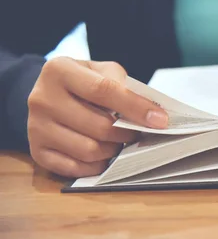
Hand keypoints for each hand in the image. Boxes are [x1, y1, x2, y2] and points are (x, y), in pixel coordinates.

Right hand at [27, 57, 168, 177]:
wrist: (48, 94)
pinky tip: (105, 156)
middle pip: (99, 126)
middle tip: (139, 133)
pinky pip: (75, 168)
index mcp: (58, 70)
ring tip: (121, 142)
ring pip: (89, 150)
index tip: (160, 120)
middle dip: (127, 133)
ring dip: (114, 150)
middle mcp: (42, 98)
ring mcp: (36, 127)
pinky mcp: (37, 151)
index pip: (104, 91)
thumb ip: (123, 85)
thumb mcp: (101, 70)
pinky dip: (97, 166)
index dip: (136, 107)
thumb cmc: (82, 82)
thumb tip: (151, 114)